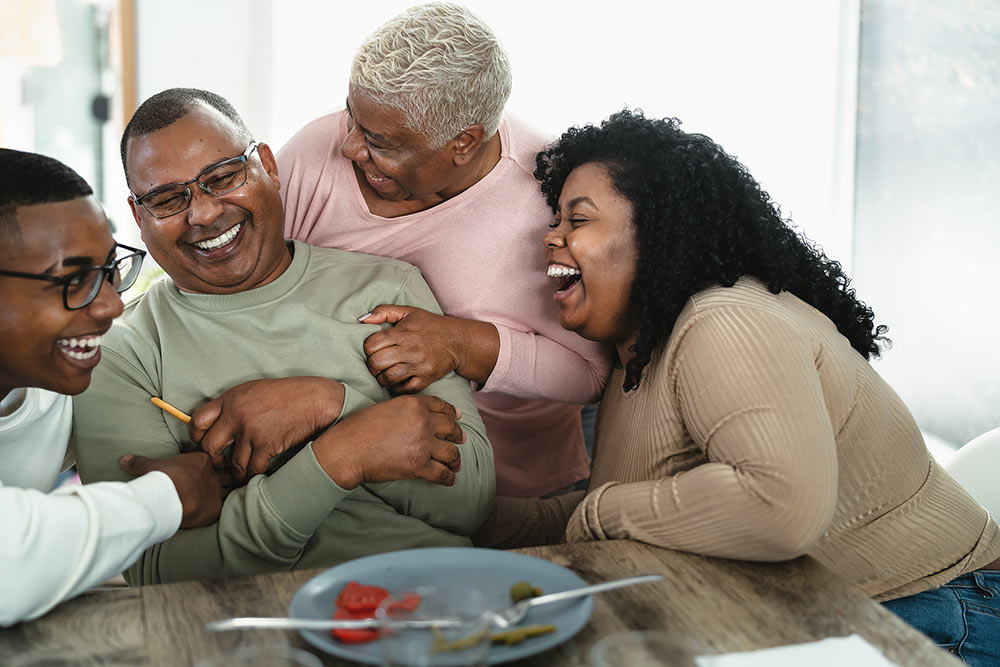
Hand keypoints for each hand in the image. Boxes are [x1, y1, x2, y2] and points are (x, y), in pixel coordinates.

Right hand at [120, 452, 228, 527]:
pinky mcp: (216, 508)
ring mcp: (216, 491)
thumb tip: (124, 459)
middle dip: (223, 476)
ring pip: (229, 488)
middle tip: (217, 483)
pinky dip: (223, 509)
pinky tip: (221, 512)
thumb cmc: (161, 477)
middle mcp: (212, 474)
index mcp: (200, 460)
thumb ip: (139, 462)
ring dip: (226, 492)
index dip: (208, 464)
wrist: (169, 496)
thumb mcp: (149, 466)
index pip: (209, 460)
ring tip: (222, 496)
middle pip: (224, 473)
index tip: (202, 470)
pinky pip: (225, 507)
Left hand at [189, 377, 344, 481]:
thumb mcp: (255, 391)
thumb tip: (218, 424)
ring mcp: (251, 430)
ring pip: (232, 463)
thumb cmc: (289, 395)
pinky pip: (252, 469)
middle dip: (214, 460)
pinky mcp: (266, 444)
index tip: (205, 444)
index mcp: (231, 398)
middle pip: (209, 446)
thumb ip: (234, 406)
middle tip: (220, 464)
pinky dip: (254, 475)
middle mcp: (237, 414)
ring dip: (236, 472)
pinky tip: (257, 474)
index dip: (198, 437)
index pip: (198, 420)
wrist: (317, 400)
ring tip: (240, 474)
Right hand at [312, 394, 465, 489]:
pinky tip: (450, 480)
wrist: (346, 451)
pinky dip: (448, 478)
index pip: (442, 407)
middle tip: (461, 440)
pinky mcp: (419, 466)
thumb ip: (407, 409)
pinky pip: (442, 473)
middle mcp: (422, 421)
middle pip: (451, 429)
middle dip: (458, 436)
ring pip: (451, 453)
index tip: (457, 418)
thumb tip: (423, 415)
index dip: (452, 413)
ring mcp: (422, 444)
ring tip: (456, 465)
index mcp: (413, 404)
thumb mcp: (386, 408)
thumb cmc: (359, 429)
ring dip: (456, 460)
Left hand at [361, 305, 498, 391]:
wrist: (457, 341)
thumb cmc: (430, 326)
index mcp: (403, 333)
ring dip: (382, 378)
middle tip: (377, 364)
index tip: (374, 350)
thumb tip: (362, 319)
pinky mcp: (426, 378)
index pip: (371, 345)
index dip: (368, 349)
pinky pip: (403, 389)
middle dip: (372, 365)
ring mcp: (419, 366)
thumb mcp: (408, 312)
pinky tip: (397, 381)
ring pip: (388, 378)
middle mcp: (410, 349)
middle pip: (376, 363)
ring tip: (385, 373)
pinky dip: (395, 388)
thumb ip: (384, 312)